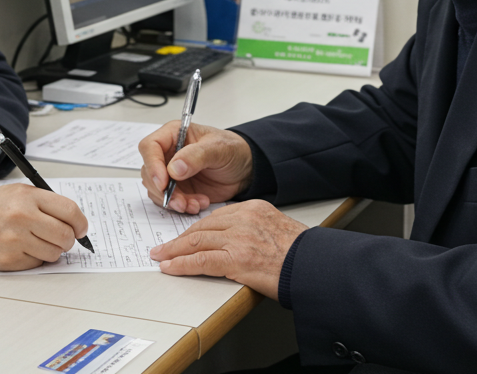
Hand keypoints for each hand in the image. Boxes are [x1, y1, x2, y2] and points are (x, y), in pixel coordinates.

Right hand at [0, 183, 88, 271]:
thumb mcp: (14, 192)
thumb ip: (43, 203)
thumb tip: (73, 221)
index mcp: (27, 196)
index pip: (70, 211)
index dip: (81, 223)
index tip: (81, 229)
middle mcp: (23, 217)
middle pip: (66, 235)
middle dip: (67, 239)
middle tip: (60, 238)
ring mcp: (15, 240)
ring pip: (54, 253)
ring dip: (50, 250)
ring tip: (34, 242)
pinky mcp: (8, 261)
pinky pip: (36, 264)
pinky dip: (34, 259)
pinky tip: (19, 249)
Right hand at [138, 121, 253, 213]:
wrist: (244, 170)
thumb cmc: (232, 150)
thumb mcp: (218, 148)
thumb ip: (196, 156)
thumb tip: (174, 168)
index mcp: (174, 135)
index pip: (150, 146)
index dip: (152, 165)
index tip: (163, 182)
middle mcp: (168, 153)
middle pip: (149, 172)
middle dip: (163, 190)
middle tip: (180, 201)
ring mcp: (171, 173)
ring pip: (156, 190)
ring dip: (173, 201)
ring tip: (194, 203)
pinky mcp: (177, 189)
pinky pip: (169, 201)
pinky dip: (181, 207)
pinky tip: (198, 204)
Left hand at [148, 200, 307, 300]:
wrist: (315, 267)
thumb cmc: (301, 255)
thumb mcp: (276, 229)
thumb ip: (253, 229)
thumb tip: (236, 242)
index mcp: (253, 208)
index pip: (216, 217)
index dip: (196, 229)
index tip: (184, 236)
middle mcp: (244, 218)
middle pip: (202, 227)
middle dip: (180, 239)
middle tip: (164, 247)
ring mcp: (239, 238)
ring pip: (196, 241)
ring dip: (174, 251)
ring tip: (161, 257)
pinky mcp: (237, 259)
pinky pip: (200, 260)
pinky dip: (181, 264)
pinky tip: (170, 267)